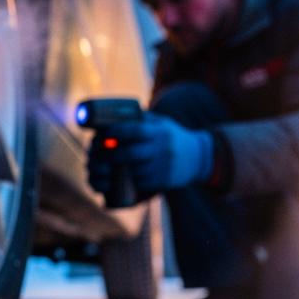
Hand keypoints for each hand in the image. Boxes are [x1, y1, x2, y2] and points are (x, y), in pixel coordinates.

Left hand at [87, 112, 214, 194]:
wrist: (198, 157)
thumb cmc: (172, 137)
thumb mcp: (161, 123)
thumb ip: (140, 119)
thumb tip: (112, 115)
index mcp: (159, 132)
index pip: (135, 130)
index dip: (116, 132)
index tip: (102, 134)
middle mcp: (162, 149)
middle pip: (131, 154)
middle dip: (111, 155)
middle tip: (99, 154)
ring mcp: (163, 167)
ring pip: (134, 171)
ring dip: (116, 170)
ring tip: (104, 166)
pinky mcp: (163, 181)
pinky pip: (141, 183)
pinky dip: (127, 181)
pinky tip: (118, 177)